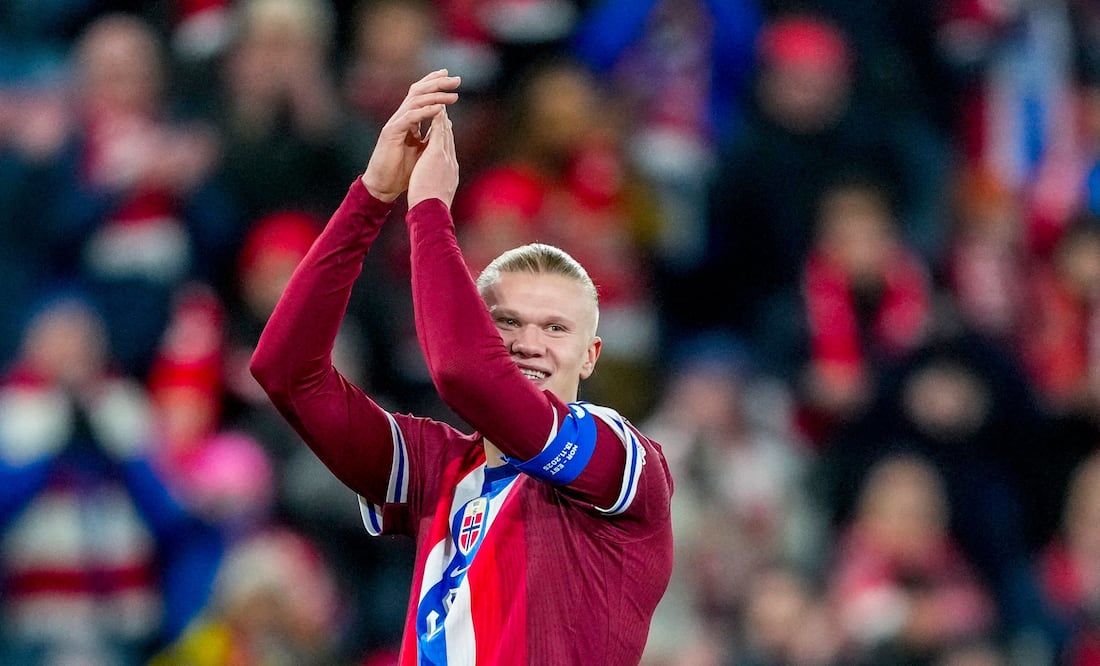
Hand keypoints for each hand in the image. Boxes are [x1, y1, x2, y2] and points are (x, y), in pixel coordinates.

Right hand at [361, 70, 459, 201]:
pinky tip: (439, 109)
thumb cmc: (402, 170)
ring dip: (436, 96)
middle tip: (457, 79)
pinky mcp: (391, 132)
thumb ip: (430, 135)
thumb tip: (444, 125)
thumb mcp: (421, 149)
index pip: (421, 95)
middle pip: (419, 92)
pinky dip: (425, 112)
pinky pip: (410, 118)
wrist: (384, 186)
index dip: (434, 83)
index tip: (451, 77)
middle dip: (438, 83)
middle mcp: (401, 117)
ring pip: (416, 101)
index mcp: (408, 120)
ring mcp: (395, 123)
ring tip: (453, 95)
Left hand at [408, 106, 458, 208]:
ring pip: (445, 132)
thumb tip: (438, 189)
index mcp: (449, 171)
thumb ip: (438, 185)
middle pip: (449, 138)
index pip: (448, 151)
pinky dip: (437, 119)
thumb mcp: (437, 193)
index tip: (442, 128)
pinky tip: (435, 108)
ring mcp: (445, 156)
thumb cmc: (431, 207)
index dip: (445, 138)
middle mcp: (451, 161)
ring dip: (443, 116)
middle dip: (446, 124)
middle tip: (444, 110)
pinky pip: (438, 131)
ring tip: (441, 103)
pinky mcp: (437, 153)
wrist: (432, 211)